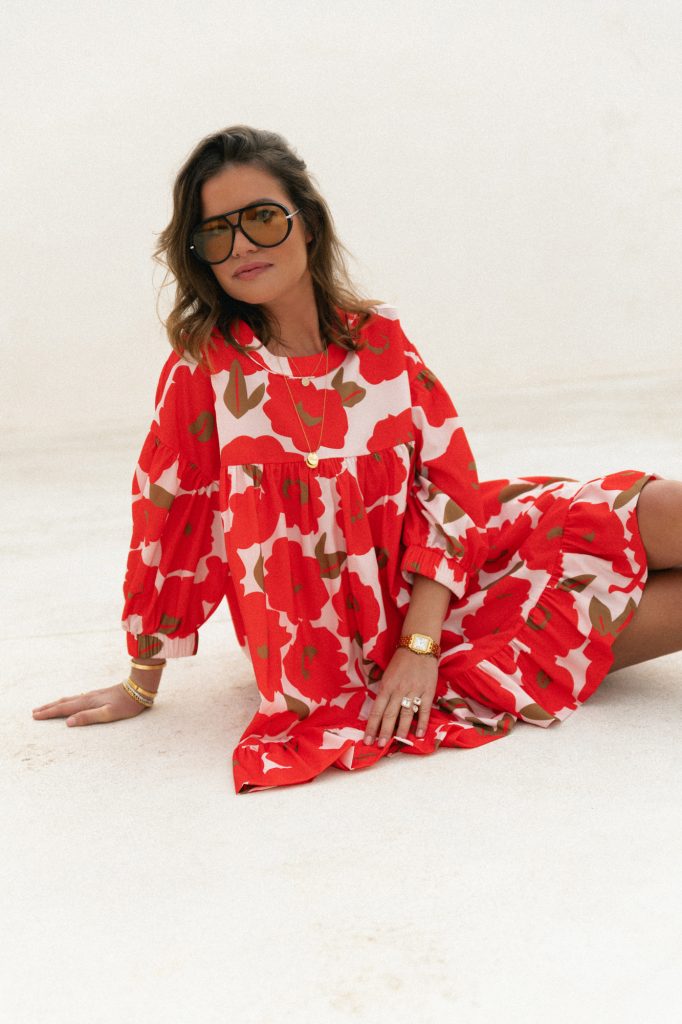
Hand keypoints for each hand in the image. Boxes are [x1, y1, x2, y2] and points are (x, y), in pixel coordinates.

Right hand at [32, 682, 151, 726]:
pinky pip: (76, 699)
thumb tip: (68, 723)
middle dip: (48, 708)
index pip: (64, 709)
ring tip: (46, 707)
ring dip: (55, 704)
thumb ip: (89, 717)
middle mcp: (87, 697)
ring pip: (69, 700)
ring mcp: (92, 695)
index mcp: (88, 703)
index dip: (49, 713)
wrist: (139, 689)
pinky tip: (68, 703)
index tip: (35, 716)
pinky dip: (66, 702)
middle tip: (34, 712)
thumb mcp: (109, 714)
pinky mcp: (97, 695)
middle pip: (63, 703)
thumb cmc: (126, 704)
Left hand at [364, 647, 437, 746]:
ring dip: (401, 730)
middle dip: (384, 732)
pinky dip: (422, 722)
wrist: (418, 646)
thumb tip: (380, 712)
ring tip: (398, 742)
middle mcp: (399, 690)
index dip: (372, 726)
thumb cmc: (400, 661)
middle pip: (390, 715)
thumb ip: (384, 693)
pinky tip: (419, 734)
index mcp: (386, 686)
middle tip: (380, 745)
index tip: (367, 740)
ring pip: (406, 714)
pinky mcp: (427, 691)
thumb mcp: (387, 675)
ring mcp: (414, 691)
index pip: (377, 710)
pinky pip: (425, 710)